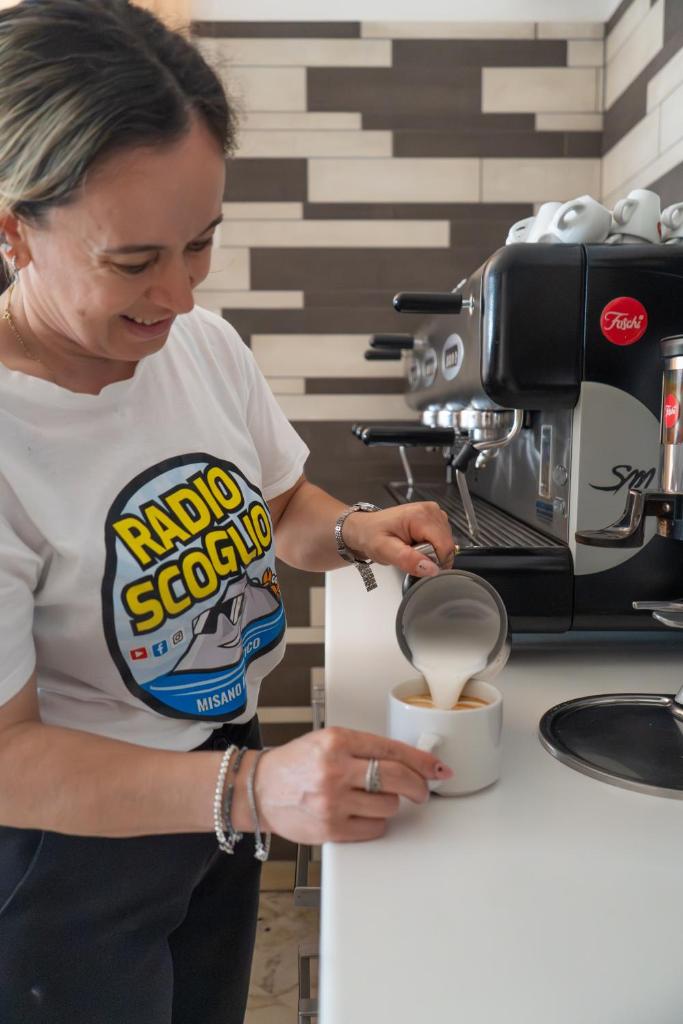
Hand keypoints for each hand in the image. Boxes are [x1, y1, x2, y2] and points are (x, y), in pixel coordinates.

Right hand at [254, 726, 452, 843]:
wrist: (260, 789)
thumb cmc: (295, 764)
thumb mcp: (328, 741)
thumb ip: (364, 749)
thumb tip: (407, 762)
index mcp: (338, 741)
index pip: (392, 750)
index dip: (421, 761)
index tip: (437, 768)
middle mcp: (335, 769)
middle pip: (397, 778)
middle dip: (418, 786)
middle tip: (422, 790)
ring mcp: (333, 801)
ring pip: (389, 805)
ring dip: (390, 804)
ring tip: (374, 799)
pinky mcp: (331, 828)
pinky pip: (374, 829)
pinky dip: (377, 823)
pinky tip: (363, 814)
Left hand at [342, 502, 454, 577]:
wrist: (366, 529)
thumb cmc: (371, 536)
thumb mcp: (384, 550)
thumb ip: (407, 560)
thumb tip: (431, 568)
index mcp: (420, 515)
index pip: (445, 546)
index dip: (433, 561)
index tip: (415, 562)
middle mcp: (431, 510)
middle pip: (447, 545)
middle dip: (431, 557)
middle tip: (409, 553)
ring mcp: (434, 513)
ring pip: (447, 544)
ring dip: (431, 552)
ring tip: (411, 548)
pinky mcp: (435, 519)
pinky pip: (443, 540)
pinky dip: (431, 547)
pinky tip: (416, 543)